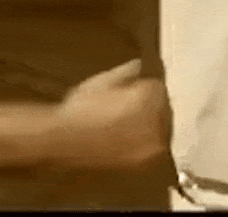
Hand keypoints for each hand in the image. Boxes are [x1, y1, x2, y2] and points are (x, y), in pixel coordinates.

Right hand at [54, 59, 169, 166]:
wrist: (64, 141)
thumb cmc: (80, 109)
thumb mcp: (101, 81)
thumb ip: (125, 72)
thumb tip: (138, 66)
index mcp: (149, 97)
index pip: (158, 88)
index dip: (143, 88)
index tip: (131, 90)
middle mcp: (156, 121)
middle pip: (163, 109)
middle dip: (150, 106)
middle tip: (127, 107)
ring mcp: (152, 143)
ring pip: (160, 129)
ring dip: (149, 125)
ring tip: (124, 124)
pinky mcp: (144, 162)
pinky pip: (151, 147)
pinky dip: (143, 142)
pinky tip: (125, 138)